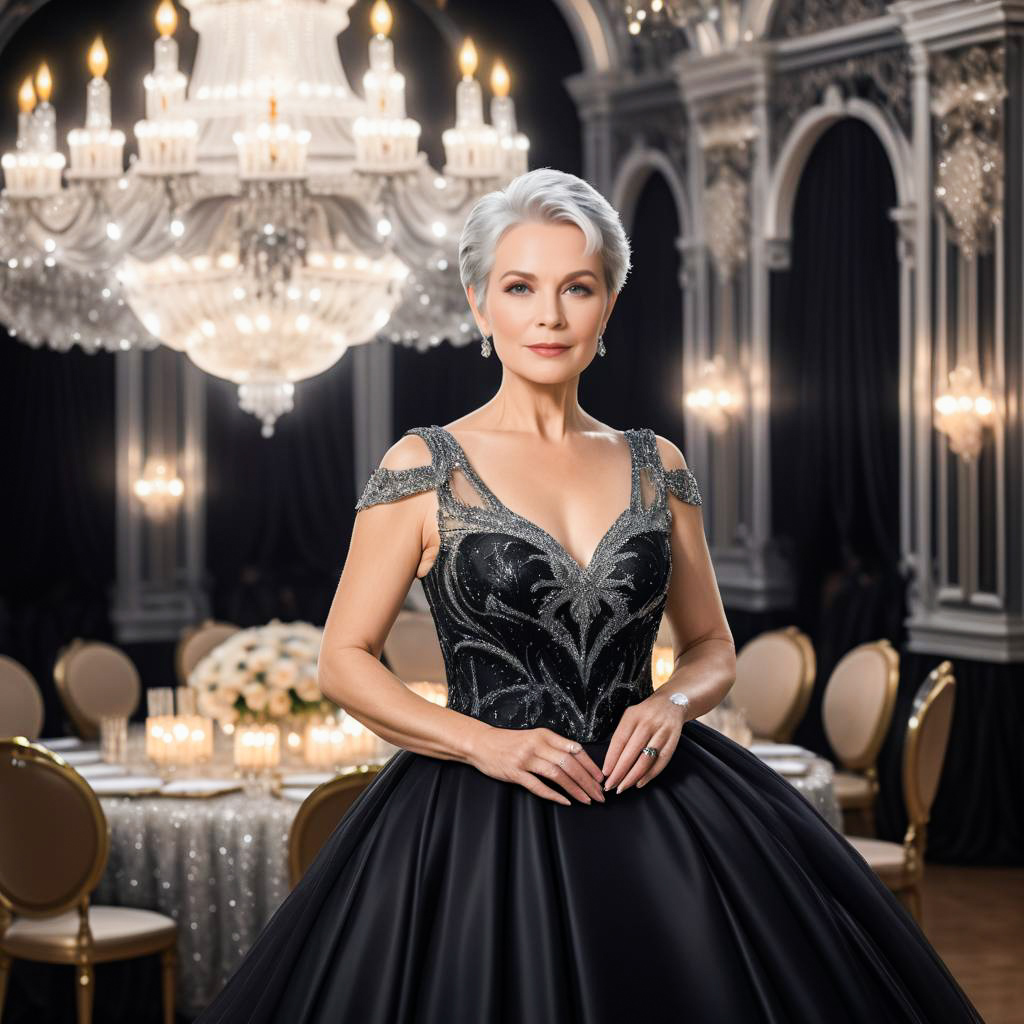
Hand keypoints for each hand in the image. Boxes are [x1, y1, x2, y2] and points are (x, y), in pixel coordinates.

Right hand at [467, 725, 605, 804]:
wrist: (481, 743)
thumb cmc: (509, 742)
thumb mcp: (534, 738)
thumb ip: (553, 746)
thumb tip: (578, 759)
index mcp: (544, 734)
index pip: (574, 749)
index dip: (590, 765)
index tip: (601, 778)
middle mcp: (537, 745)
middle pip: (569, 763)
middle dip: (587, 781)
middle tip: (599, 794)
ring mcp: (525, 759)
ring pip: (557, 775)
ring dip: (575, 789)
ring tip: (587, 800)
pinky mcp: (514, 772)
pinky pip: (538, 786)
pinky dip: (554, 795)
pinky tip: (566, 802)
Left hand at [602, 692, 686, 793]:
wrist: (672, 703)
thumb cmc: (646, 713)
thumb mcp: (631, 715)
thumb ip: (622, 733)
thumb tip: (610, 761)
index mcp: (633, 715)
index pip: (619, 740)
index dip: (611, 759)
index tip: (605, 773)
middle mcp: (647, 723)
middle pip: (631, 753)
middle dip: (619, 773)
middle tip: (610, 786)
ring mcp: (662, 733)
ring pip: (645, 760)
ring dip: (632, 777)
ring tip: (622, 787)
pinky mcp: (673, 742)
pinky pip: (660, 762)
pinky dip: (649, 775)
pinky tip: (639, 783)